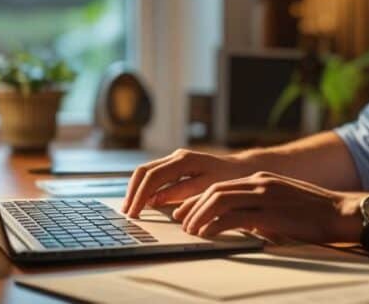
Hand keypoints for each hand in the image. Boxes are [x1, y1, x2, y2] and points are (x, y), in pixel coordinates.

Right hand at [121, 148, 258, 217]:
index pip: (152, 177)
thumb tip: (154, 200)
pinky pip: (153, 174)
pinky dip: (145, 187)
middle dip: (133, 192)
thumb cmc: (228, 179)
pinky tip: (142, 202)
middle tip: (127, 213)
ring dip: (136, 190)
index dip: (140, 196)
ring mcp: (175, 158)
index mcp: (184, 160)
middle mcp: (177, 156)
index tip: (133, 213)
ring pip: (146, 171)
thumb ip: (180, 193)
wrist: (241, 169)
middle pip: (143, 171)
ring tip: (130, 209)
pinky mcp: (176, 165)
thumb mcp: (206, 188)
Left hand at [170, 170, 363, 243]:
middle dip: (194, 206)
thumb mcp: (283, 204)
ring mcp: (265, 195)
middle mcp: (260, 182)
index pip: (222, 185)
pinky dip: (215, 225)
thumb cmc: (316, 213)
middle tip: (181, 222)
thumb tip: (244, 224)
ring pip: (220, 200)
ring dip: (200, 215)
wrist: (341, 212)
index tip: (185, 211)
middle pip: (216, 190)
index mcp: (262, 179)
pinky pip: (234, 217)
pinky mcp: (270, 212)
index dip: (199, 198)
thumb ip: (262, 208)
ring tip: (190, 231)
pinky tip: (207, 235)